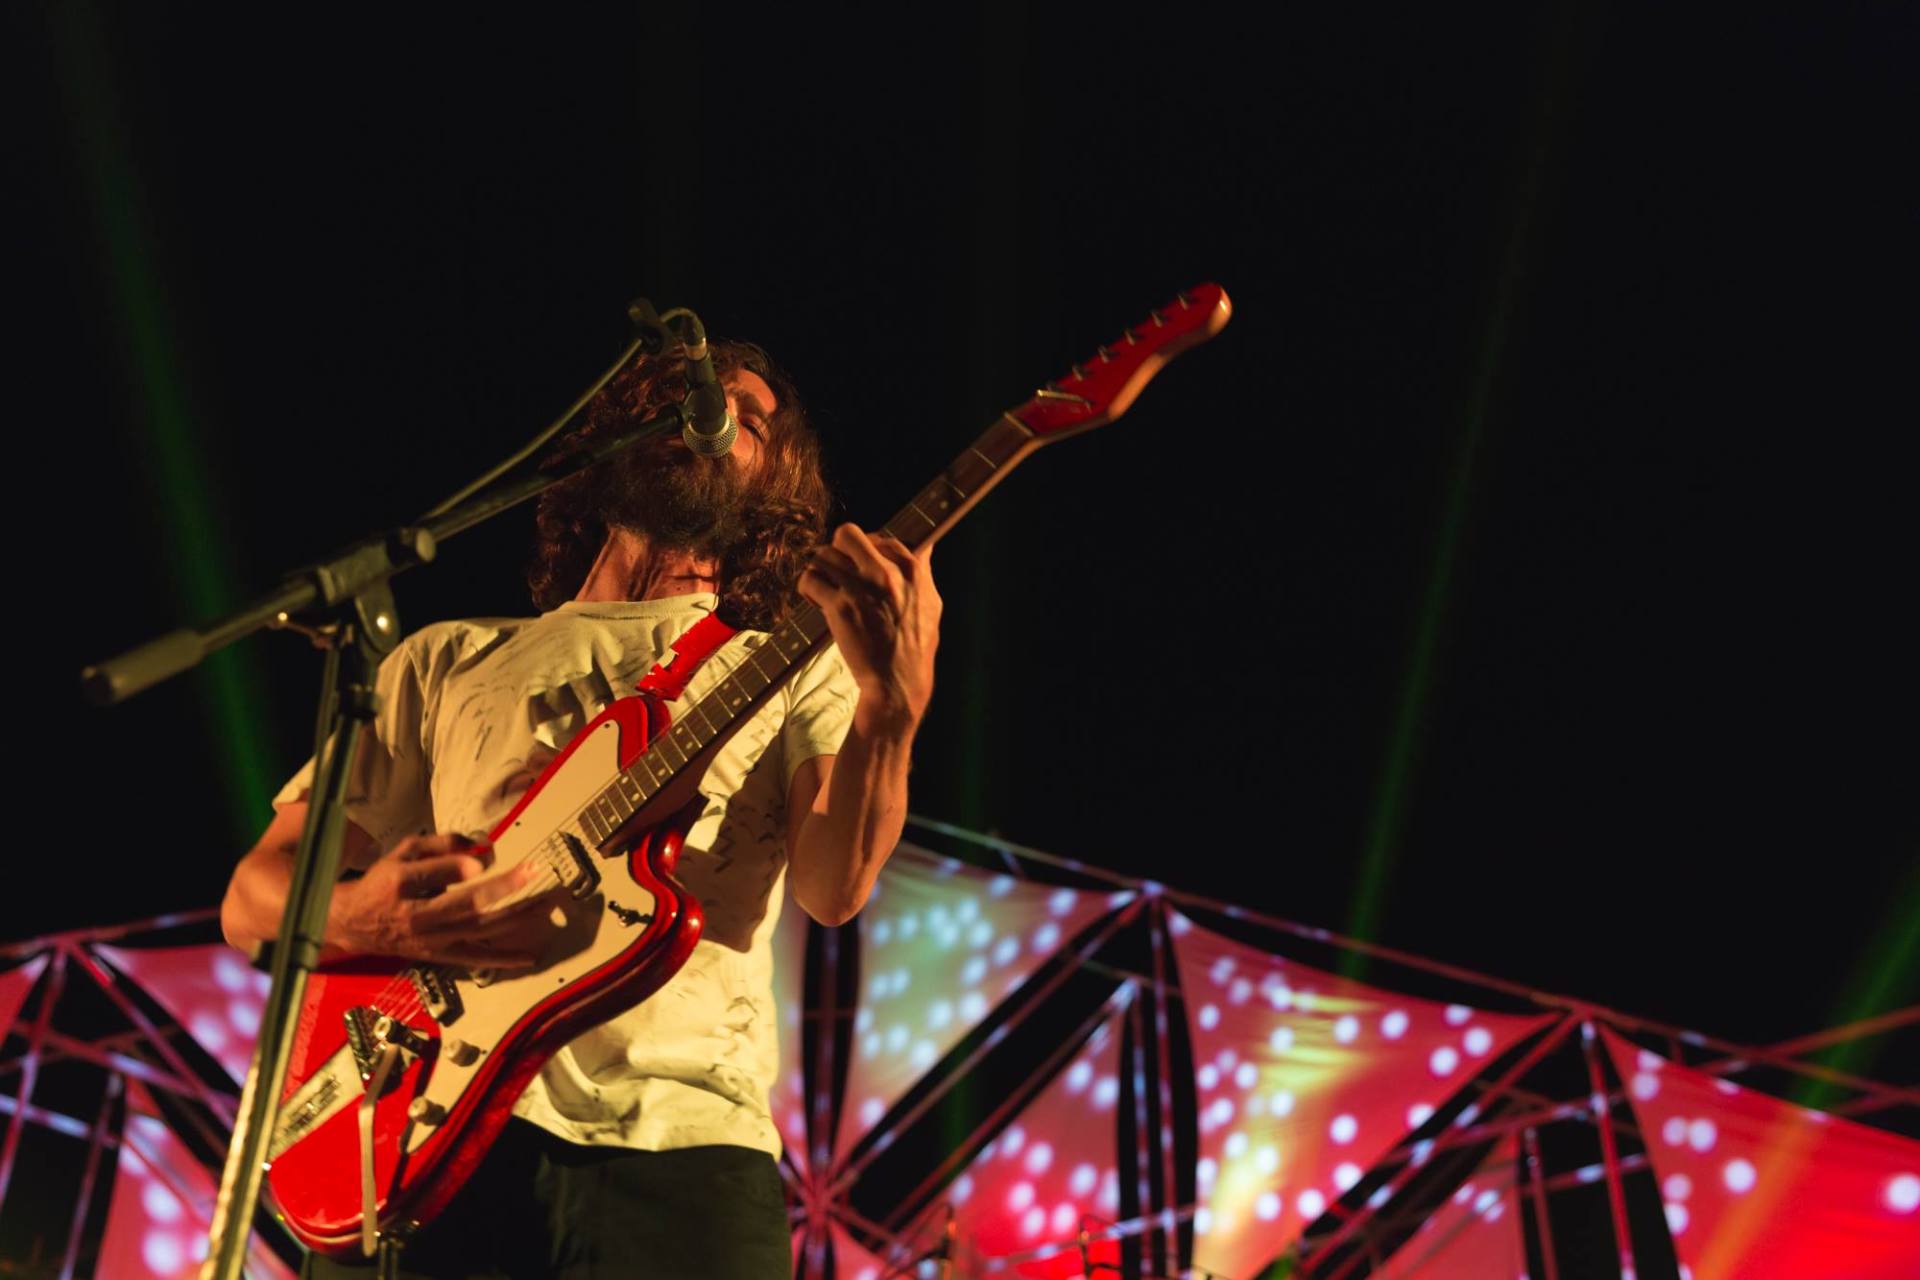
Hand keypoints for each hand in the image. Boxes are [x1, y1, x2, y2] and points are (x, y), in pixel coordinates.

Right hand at [327, 833, 560, 968]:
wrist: (355, 924)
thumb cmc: (384, 881)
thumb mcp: (403, 851)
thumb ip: (441, 843)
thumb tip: (481, 847)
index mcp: (402, 885)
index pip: (435, 876)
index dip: (459, 868)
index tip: (482, 860)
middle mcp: (418, 916)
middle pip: (465, 904)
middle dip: (503, 887)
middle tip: (533, 870)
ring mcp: (432, 940)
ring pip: (480, 930)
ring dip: (516, 916)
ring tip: (547, 903)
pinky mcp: (440, 955)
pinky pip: (477, 959)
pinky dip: (505, 959)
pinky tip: (531, 956)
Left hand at [797, 525, 940, 726]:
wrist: (898, 682)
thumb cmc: (916, 648)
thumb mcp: (932, 604)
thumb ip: (923, 574)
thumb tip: (923, 550)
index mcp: (912, 569)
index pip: (881, 537)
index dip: (868, 551)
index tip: (862, 565)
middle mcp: (885, 573)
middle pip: (847, 534)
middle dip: (838, 550)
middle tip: (838, 569)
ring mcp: (860, 588)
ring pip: (823, 556)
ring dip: (821, 571)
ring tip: (826, 588)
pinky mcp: (839, 606)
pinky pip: (810, 579)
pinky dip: (808, 588)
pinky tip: (817, 600)